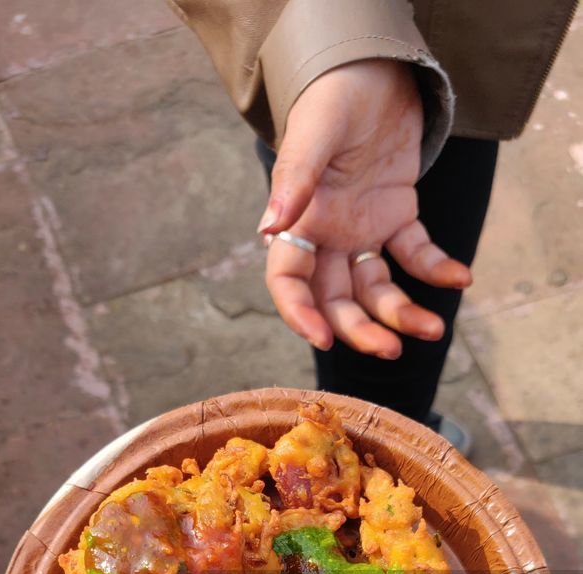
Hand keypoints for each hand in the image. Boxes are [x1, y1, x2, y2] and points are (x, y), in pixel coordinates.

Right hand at [258, 60, 470, 357]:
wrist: (374, 66)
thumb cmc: (335, 95)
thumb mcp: (315, 133)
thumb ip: (295, 180)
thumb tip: (269, 228)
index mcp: (300, 223)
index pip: (289, 282)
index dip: (301, 314)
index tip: (322, 338)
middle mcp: (328, 236)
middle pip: (337, 300)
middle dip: (361, 329)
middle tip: (392, 349)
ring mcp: (362, 230)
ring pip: (376, 289)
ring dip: (402, 313)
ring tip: (434, 328)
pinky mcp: (396, 216)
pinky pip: (416, 253)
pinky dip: (437, 269)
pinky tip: (461, 277)